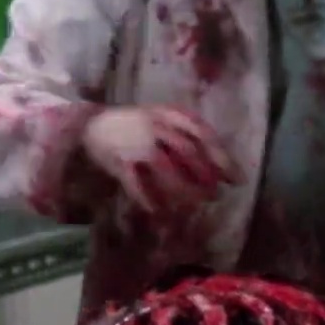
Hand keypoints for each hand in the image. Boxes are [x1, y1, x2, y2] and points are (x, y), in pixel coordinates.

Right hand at [80, 106, 241, 215]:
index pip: (201, 132)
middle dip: (205, 175)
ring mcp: (136, 143)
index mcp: (169, 113)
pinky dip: (149, 199)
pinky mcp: (119, 161)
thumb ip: (187, 138)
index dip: (220, 155)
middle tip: (216, 195)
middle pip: (187, 151)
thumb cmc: (135, 125)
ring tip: (196, 204)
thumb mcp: (163, 120)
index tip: (235, 177)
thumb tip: (220, 168)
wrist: (90, 124)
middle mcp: (155, 125)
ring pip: (166, 168)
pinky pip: (137, 184)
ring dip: (184, 188)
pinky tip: (159, 211)